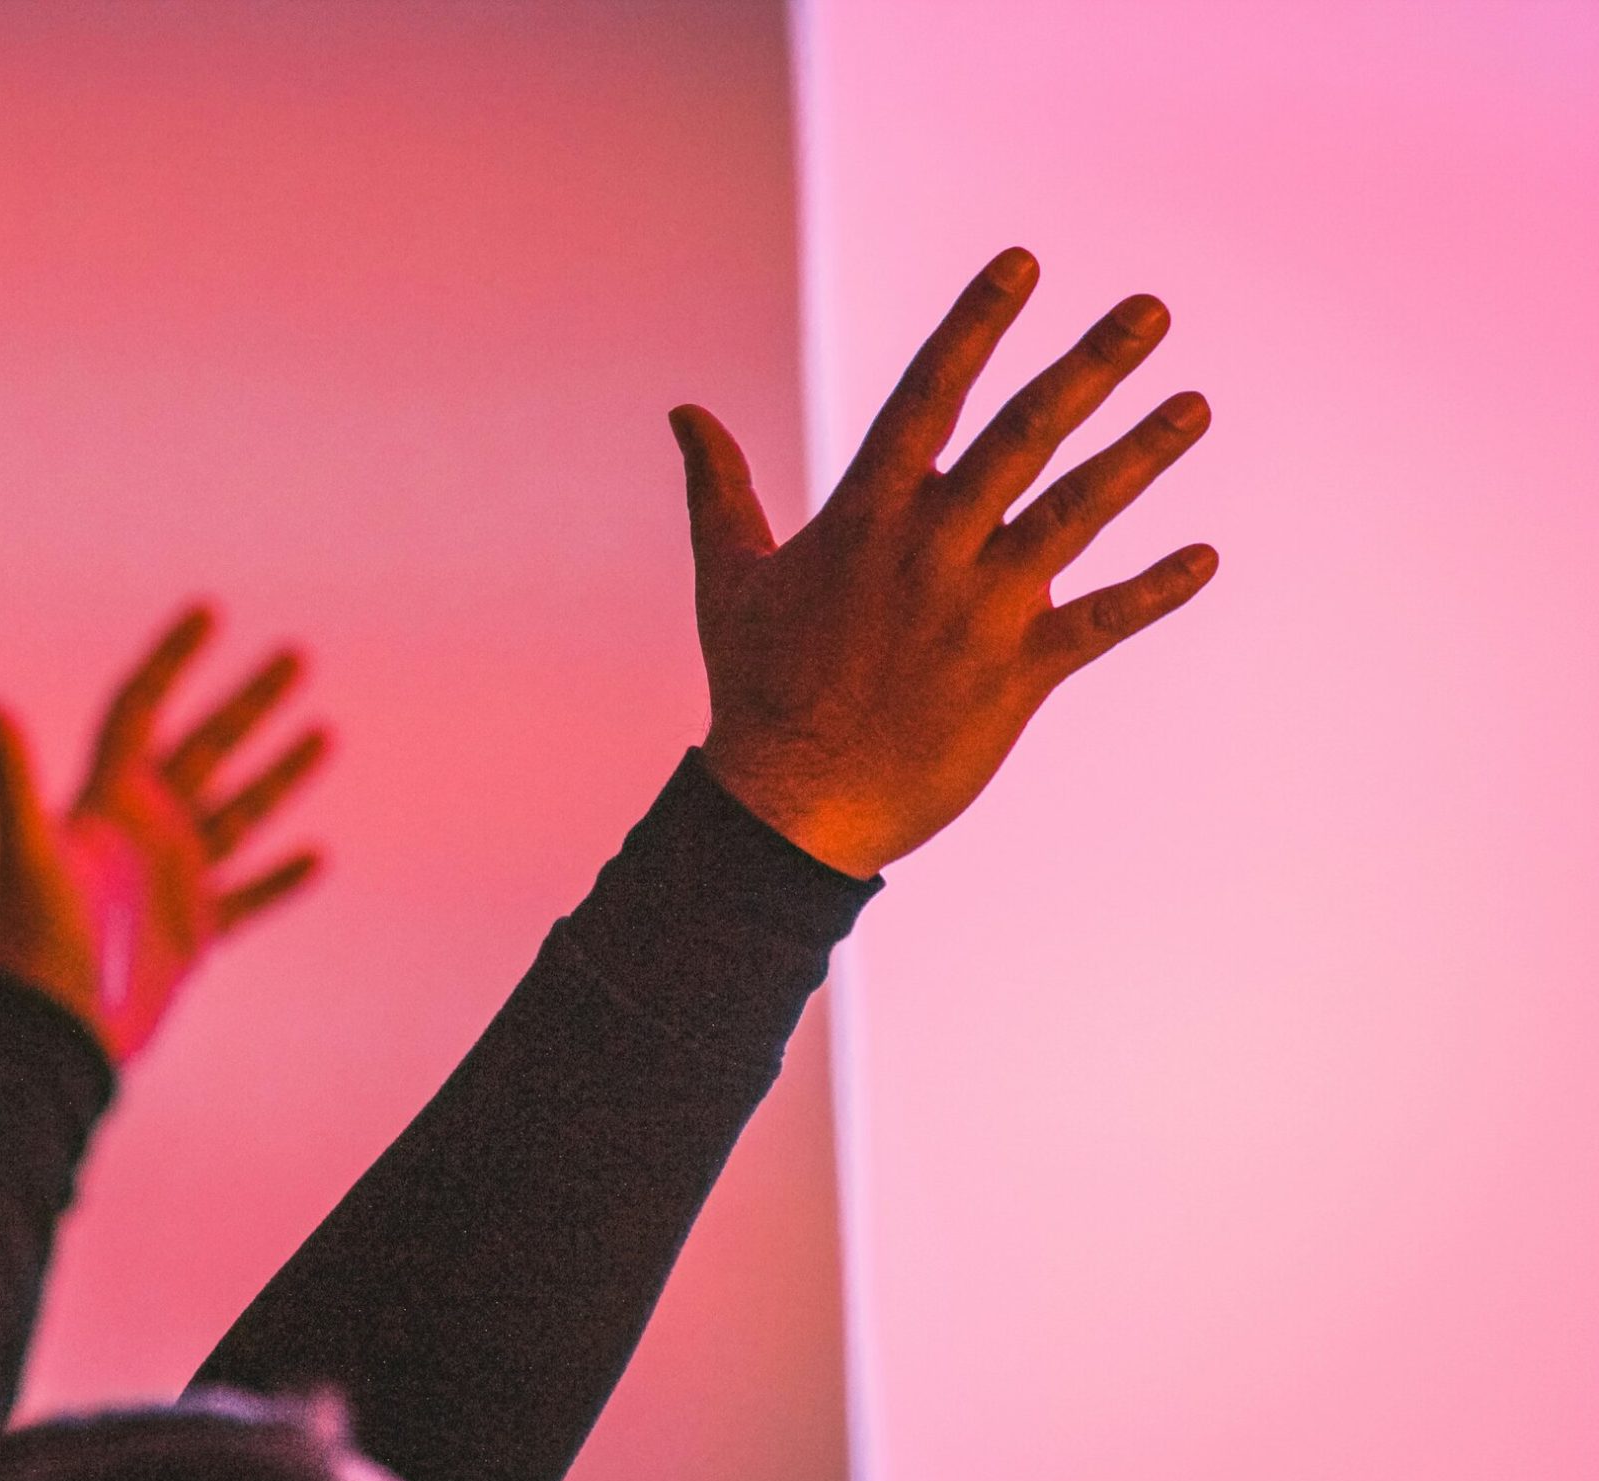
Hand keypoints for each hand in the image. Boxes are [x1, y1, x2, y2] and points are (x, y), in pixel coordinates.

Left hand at [0, 606, 328, 1063]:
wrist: (52, 1036)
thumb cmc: (32, 943)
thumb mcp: (26, 850)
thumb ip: (12, 772)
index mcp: (104, 800)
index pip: (142, 707)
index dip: (173, 657)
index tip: (211, 610)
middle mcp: (140, 830)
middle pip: (206, 748)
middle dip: (250, 702)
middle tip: (298, 653)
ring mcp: (170, 880)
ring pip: (238, 814)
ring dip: (280, 775)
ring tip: (326, 730)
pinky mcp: (193, 933)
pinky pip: (247, 897)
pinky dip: (281, 878)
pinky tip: (317, 853)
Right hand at [674, 247, 1214, 877]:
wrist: (790, 807)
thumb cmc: (755, 690)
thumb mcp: (731, 578)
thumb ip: (720, 488)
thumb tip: (684, 412)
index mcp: (865, 517)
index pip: (929, 396)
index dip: (975, 325)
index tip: (1023, 262)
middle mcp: (930, 550)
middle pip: (1023, 438)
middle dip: (1090, 367)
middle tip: (1152, 309)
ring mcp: (979, 611)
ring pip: (1076, 514)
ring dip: (1141, 456)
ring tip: (1197, 404)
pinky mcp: (1016, 675)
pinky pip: (1100, 622)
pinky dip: (1155, 590)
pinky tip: (1206, 558)